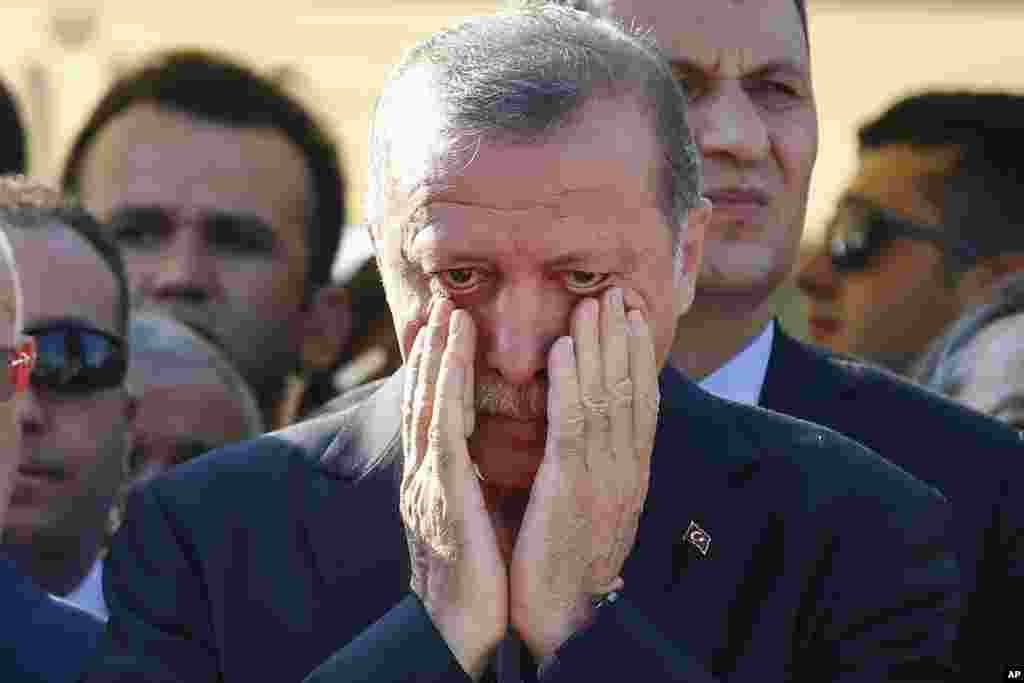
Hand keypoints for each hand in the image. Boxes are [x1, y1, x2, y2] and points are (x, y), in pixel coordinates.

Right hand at [400, 298, 506, 678]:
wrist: (459, 628)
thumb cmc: (476, 579)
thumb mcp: (471, 520)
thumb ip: (473, 484)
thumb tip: (487, 457)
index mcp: (434, 481)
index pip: (434, 413)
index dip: (438, 370)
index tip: (449, 330)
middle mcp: (422, 474)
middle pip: (422, 399)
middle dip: (431, 350)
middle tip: (442, 302)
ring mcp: (426, 481)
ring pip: (427, 403)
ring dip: (435, 355)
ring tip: (446, 312)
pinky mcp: (440, 492)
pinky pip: (441, 428)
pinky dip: (444, 385)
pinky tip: (450, 356)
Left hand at [510, 287, 658, 659]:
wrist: (563, 616)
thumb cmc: (570, 559)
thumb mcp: (596, 506)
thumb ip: (600, 466)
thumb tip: (598, 431)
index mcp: (632, 473)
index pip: (642, 402)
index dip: (639, 356)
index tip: (634, 316)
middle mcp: (627, 469)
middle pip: (629, 389)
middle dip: (622, 337)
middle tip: (616, 291)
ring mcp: (604, 477)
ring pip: (606, 396)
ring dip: (599, 344)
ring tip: (592, 302)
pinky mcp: (571, 487)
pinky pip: (573, 423)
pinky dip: (570, 380)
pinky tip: (564, 347)